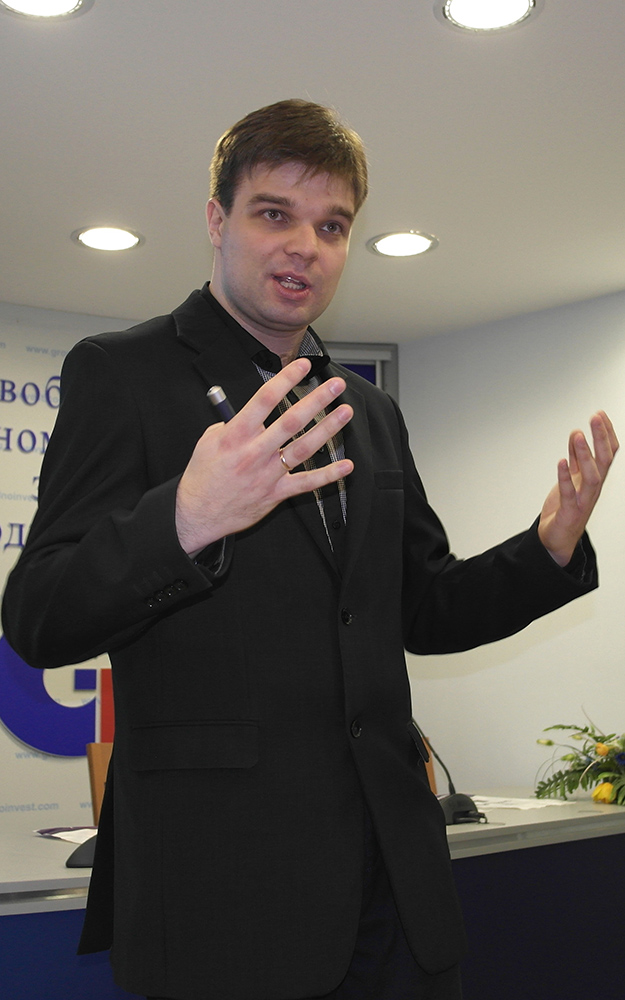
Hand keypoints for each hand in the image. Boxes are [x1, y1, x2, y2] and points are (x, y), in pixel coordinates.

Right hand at [175, 358, 353, 555]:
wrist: (196, 513)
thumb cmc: (203, 475)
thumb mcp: (207, 441)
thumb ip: (230, 424)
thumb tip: (252, 413)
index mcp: (235, 435)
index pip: (265, 399)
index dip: (286, 379)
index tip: (303, 366)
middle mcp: (255, 452)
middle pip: (291, 421)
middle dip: (316, 400)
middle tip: (336, 385)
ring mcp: (268, 474)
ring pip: (304, 448)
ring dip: (328, 429)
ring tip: (345, 412)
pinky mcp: (276, 494)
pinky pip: (306, 483)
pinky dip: (329, 475)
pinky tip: (347, 465)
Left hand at [538, 411, 618, 566]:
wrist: (557, 539)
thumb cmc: (566, 508)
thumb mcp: (571, 478)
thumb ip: (575, 458)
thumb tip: (577, 434)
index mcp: (594, 478)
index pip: (608, 454)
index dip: (606, 434)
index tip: (600, 414)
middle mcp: (592, 488)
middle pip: (603, 461)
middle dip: (600, 438)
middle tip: (595, 418)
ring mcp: (582, 500)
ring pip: (591, 476)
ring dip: (584, 455)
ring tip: (577, 435)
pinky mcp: (569, 511)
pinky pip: (569, 493)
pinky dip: (565, 477)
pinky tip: (561, 462)